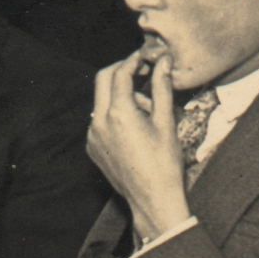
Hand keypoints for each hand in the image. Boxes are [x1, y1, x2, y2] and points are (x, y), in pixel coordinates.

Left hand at [88, 52, 190, 244]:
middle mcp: (99, 121)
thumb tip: (163, 62)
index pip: (120, 74)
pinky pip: (99, 120)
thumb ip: (162, 89)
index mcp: (119, 113)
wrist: (153, 200)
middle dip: (121, 71)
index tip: (145, 57)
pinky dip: (114, 114)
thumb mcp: (166, 123)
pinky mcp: (92, 147)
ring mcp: (92, 135)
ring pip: (101, 101)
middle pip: (103, 80)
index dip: (133, 61)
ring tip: (147, 109)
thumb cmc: (165, 163)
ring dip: (120, 95)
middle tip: (141, 70)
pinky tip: (135, 126)